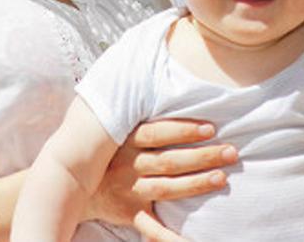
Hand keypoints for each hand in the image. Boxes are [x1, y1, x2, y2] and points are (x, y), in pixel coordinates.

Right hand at [86, 118, 235, 238]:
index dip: (182, 130)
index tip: (210, 127)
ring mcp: (128, 190)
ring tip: (221, 178)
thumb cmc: (106, 150)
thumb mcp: (114, 127)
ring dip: (196, 183)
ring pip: (166, 189)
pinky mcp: (129, 213)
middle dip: (201, 156)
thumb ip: (135, 111)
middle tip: (230, 152)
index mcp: (125, 142)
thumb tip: (157, 78)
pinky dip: (170, 237)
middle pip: (168, 161)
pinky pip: (152, 228)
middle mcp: (126, 166)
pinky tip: (192, 240)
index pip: (156, 133)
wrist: (73, 183)